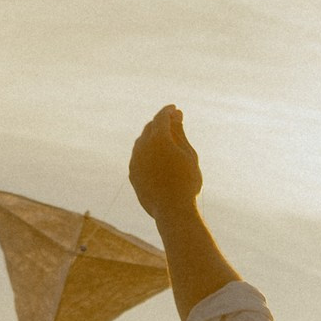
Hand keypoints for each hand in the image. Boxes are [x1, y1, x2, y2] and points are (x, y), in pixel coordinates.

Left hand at [129, 105, 202, 221]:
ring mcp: (135, 161)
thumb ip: (180, 133)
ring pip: (142, 143)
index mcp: (158, 138)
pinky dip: (147, 153)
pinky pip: (139, 158)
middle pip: (150, 128)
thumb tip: (176, 116)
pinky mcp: (132, 174)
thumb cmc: (187, 182)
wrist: (173, 211)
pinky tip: (156, 159)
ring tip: (165, 142)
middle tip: (173, 123)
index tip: (175, 110)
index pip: (162, 117)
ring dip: (152, 139)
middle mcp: (142, 146)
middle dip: (160, 124)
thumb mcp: (188, 154)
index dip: (169, 111)